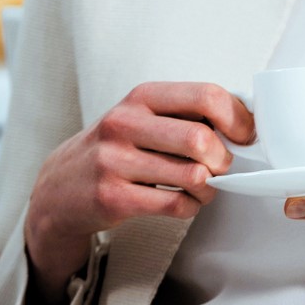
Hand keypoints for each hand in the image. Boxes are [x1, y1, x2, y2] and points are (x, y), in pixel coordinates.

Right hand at [23, 82, 252, 302]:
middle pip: (201, 139)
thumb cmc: (116, 149)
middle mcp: (124, 123)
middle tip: (220, 167)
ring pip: (192, 176)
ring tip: (201, 188)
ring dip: (208, 188)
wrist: (58, 188)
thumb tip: (246, 121)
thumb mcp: (144, 117)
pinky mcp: (111, 197)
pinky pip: (175, 205)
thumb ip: (187, 114)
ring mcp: (114, 161)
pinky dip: (190, 207)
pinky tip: (183, 203)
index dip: (238, 118)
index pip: (207, 96)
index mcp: (142, 97)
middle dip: (223, 159)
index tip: (246, 135)